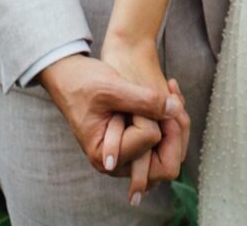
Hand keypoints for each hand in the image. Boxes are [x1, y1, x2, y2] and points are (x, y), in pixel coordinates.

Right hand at [100, 40, 190, 205]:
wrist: (71, 80)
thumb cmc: (84, 84)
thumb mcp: (112, 88)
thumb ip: (144, 100)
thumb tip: (176, 109)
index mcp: (106, 156)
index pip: (150, 137)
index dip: (152, 113)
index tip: (141, 94)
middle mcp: (118, 166)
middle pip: (166, 165)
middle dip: (173, 130)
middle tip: (168, 96)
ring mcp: (127, 161)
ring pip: (169, 157)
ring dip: (173, 125)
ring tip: (167, 93)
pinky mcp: (134, 151)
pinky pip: (164, 148)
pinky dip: (169, 125)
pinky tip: (165, 99)